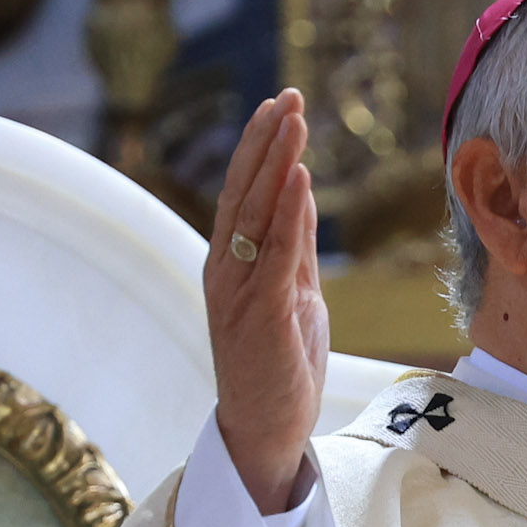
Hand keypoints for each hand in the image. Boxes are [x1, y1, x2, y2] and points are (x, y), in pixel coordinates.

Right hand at [208, 90, 329, 512]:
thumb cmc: (280, 367)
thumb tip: (300, 191)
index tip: (281, 106)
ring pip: (255, 213)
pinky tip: (298, 178)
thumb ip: (294, 246)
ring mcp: (239, 291)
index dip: (262, 148)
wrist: (266, 431)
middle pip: (244, 191)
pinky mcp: (262, 314)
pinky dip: (286, 213)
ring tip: (292, 118)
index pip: (244, 193)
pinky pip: (275, 254)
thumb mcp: (295, 294)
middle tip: (287, 95)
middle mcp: (226, 270)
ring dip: (275, 162)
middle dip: (266, 141)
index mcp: (232, 265)